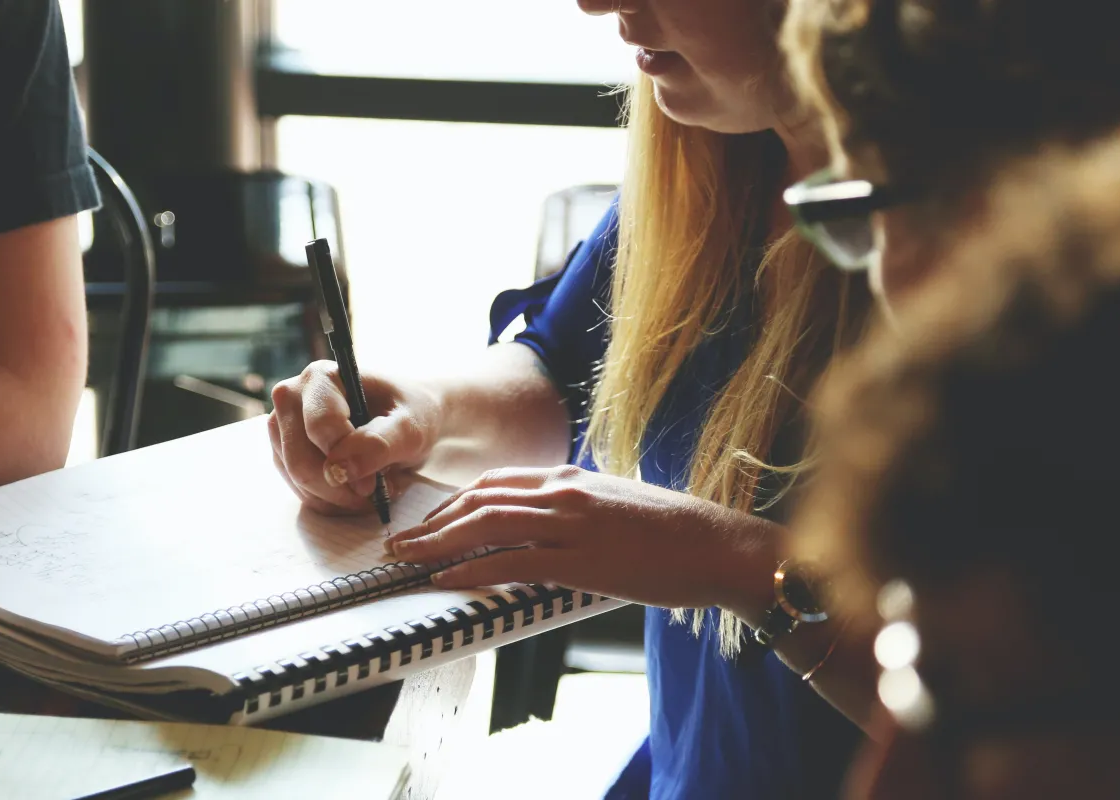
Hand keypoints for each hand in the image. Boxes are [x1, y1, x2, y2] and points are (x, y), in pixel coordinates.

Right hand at [268, 361, 442, 514]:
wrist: (407, 420)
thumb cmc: (410, 414)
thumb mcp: (410, 428)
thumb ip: (379, 444)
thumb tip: (341, 469)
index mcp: (321, 377)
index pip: (320, 428)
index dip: (348, 461)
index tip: (375, 481)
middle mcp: (292, 398)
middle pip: (300, 461)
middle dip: (340, 487)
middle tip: (375, 491)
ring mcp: (283, 427)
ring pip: (298, 481)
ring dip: (338, 497)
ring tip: (371, 488)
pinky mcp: (285, 454)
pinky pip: (301, 492)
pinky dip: (331, 501)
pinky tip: (356, 491)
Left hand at [384, 466, 779, 610]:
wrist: (719, 545)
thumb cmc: (674, 533)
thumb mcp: (615, 505)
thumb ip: (576, 510)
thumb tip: (546, 530)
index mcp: (570, 477)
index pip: (494, 482)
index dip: (453, 503)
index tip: (429, 522)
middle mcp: (564, 491)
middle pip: (479, 500)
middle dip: (432, 522)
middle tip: (400, 542)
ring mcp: (571, 523)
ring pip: (486, 525)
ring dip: (437, 543)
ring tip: (407, 559)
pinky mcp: (581, 559)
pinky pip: (512, 562)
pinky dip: (472, 570)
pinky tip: (446, 580)